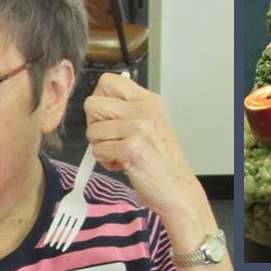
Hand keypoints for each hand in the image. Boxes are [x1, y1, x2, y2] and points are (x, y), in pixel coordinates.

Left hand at [83, 73, 206, 222]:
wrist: (177, 189)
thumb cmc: (162, 162)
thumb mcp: (151, 124)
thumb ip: (128, 110)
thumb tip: (98, 104)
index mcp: (149, 100)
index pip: (107, 81)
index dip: (99, 99)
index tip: (107, 116)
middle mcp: (145, 110)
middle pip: (93, 104)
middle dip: (95, 125)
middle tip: (111, 138)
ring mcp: (139, 129)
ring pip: (92, 130)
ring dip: (101, 146)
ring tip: (121, 153)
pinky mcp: (132, 149)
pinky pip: (98, 151)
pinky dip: (106, 161)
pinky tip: (123, 164)